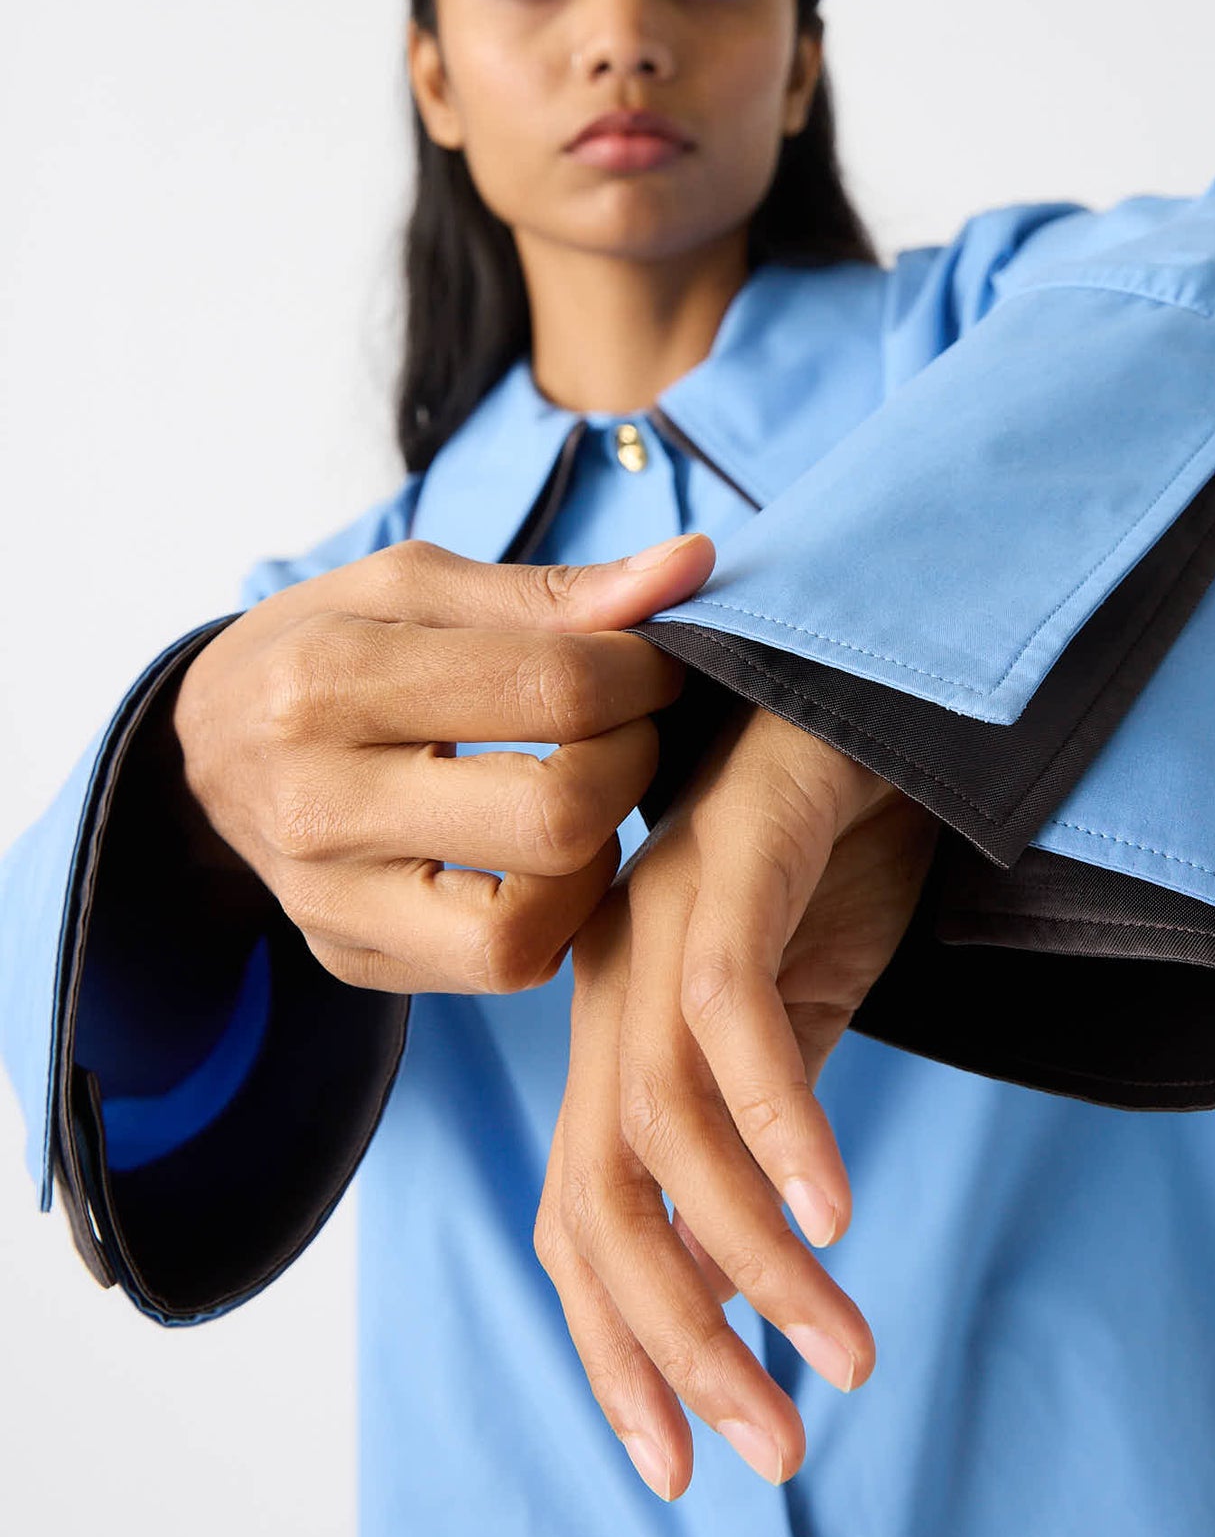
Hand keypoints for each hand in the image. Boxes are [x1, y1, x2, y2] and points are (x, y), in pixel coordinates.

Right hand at [170, 532, 716, 992]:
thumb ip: (553, 590)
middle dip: (631, 763)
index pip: (551, 690)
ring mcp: (329, 901)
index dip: (641, 673)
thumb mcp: (412, 585)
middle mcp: (317, 804)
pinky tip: (543, 854)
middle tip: (628, 727)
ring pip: (529, 928)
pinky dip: (554, 911)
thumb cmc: (324, 644)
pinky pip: (499, 969)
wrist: (201, 748)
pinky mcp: (350, 959)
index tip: (651, 660)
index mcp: (326, 678)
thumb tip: (690, 567)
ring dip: (597, 856)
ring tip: (585, 795)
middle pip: (554, 819)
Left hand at [532, 699, 941, 1498]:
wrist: (875, 700)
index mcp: (618, 1038)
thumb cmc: (834, 862)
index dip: (617, 1352)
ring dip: (752, 1260)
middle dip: (673, 1346)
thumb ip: (759, 1147)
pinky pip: (728, 1014)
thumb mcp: (798, 1031)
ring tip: (844, 1348)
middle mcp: (611, 990)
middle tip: (772, 1454)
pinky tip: (836, 1208)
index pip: (582, 1223)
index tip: (681, 1467)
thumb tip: (751, 1285)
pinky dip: (777, 1121)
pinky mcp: (723, 865)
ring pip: (660, 1130)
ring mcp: (657, 925)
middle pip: (599, 1203)